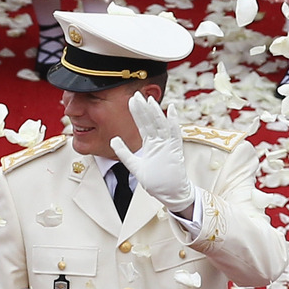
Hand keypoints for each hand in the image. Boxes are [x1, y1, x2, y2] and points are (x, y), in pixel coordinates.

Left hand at [110, 92, 194, 212]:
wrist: (169, 194)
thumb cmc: (155, 181)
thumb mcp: (134, 165)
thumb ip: (124, 152)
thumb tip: (113, 139)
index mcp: (150, 144)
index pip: (142, 124)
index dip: (137, 112)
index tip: (131, 100)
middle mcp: (160, 141)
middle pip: (151, 121)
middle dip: (144, 108)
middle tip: (137, 94)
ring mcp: (168, 145)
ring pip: (161, 124)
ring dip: (156, 112)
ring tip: (149, 99)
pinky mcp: (175, 150)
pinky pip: (174, 133)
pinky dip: (173, 121)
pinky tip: (171, 109)